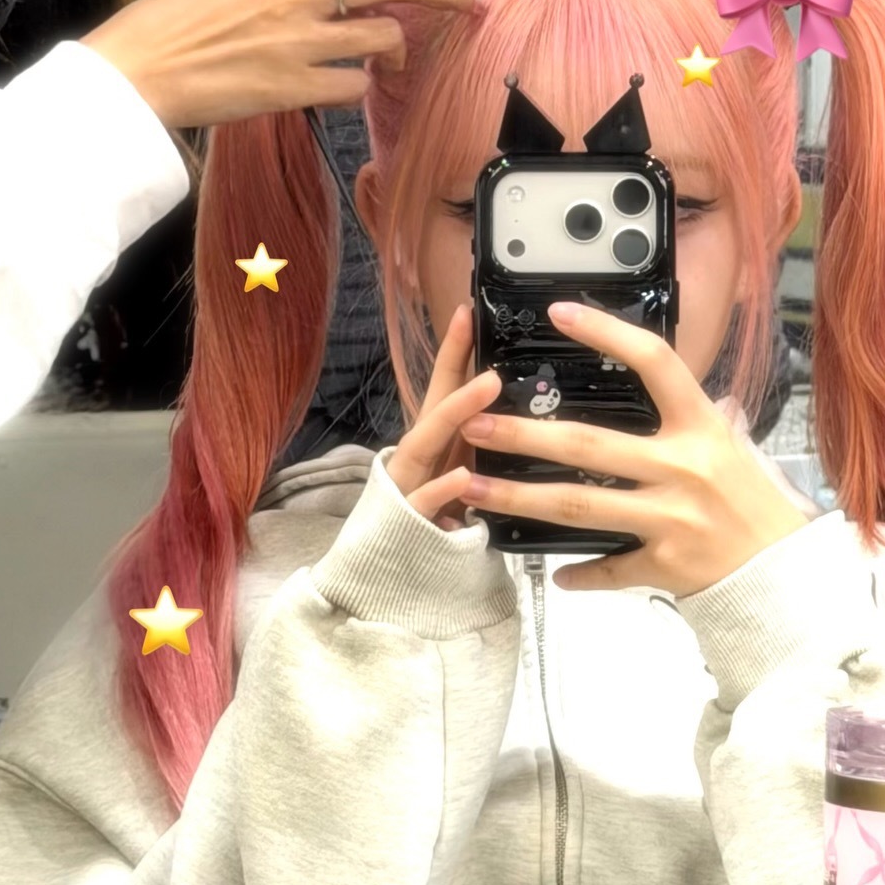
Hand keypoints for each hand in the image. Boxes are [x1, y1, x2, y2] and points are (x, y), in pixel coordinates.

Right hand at [83, 0, 480, 129]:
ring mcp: (300, 40)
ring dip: (390, 55)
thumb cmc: (183, 22)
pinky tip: (335, 86)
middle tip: (470, 10)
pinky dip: (354, 87)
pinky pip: (353, 86)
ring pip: (381, 42)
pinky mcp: (294, 86)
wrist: (143, 66)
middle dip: (442, 1)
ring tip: (380, 61)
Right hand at [386, 306, 501, 526]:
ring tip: (487, 386)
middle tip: (477, 329)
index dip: (453, 350)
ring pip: (426, 444)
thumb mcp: (455, 476)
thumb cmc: (427, 518)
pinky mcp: (405, 521)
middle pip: (431, 404)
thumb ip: (473, 445)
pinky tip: (463, 476)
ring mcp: (407, 485)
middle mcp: (416, 456)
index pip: (441, 388)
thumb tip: (502, 412)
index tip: (467, 311)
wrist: (382, 573)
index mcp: (433, 444)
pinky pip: (425, 503)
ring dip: (456, 412)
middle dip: (452, 367)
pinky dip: (443, 489)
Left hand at [458, 303, 808, 596]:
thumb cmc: (756, 505)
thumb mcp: (733, 446)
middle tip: (476, 421)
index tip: (560, 313)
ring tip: (474, 486)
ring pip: (580, 506)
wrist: (785, 573)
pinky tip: (553, 570)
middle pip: (590, 445)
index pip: (654, 363)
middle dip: (525, 433)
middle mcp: (684, 469)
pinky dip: (578, 570)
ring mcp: (671, 519)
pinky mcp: (663, 565)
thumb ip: (689, 415)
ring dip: (519, 496)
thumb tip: (657, 373)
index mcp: (701, 428)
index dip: (607, 333)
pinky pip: (609, 567)